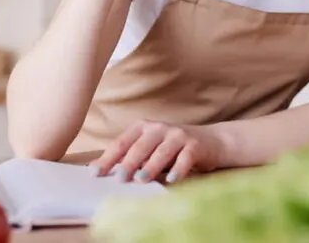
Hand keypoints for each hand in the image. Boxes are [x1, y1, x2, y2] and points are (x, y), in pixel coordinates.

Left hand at [88, 120, 224, 183]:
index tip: (95, 173)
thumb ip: (130, 157)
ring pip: (162, 151)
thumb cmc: (174, 149)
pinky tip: (171, 180)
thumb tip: (98, 169)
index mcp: (144, 127)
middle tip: (119, 178)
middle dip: (128, 162)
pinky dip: (178, 169)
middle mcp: (159, 128)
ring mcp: (178, 135)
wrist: (213, 142)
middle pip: (140, 145)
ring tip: (141, 180)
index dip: (108, 157)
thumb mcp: (151, 150)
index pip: (122, 142)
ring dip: (151, 166)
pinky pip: (185, 157)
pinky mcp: (195, 145)